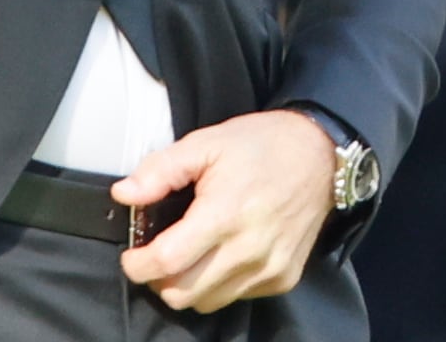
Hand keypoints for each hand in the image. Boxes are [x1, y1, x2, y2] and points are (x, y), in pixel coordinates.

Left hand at [115, 110, 336, 311]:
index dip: (139, 265)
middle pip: (182, 293)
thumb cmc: (262, 145)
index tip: (132, 257)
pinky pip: (237, 297)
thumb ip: (161, 170)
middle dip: (158, 280)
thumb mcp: (206, 143)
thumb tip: (124, 194)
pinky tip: (220, 255)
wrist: (321, 155)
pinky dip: (219, 284)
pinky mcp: (283, 278)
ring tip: (188, 256)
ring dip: (187, 285)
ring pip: (207, 302)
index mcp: (225, 213)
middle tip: (155, 256)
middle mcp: (249, 249)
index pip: (168, 262)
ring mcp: (269, 268)